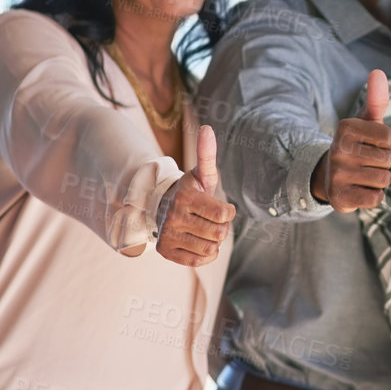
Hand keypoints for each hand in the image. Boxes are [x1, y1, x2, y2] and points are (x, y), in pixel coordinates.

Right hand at [156, 124, 235, 266]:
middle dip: (222, 227)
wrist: (162, 208)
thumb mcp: (200, 174)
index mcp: (185, 197)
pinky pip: (199, 261)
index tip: (220, 206)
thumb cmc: (190, 190)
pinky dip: (205, 254)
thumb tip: (207, 128)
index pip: (224, 215)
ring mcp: (168, 236)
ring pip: (211, 249)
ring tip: (203, 229)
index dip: (228, 212)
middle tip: (210, 219)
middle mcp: (173, 217)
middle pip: (219, 233)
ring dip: (214, 241)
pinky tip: (197, 241)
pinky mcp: (167, 252)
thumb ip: (207, 154)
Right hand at [312, 68, 390, 212]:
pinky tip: (360, 189)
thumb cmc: (358, 144)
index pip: (390, 137)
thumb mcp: (366, 122)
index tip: (373, 143)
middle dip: (383, 162)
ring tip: (363, 174)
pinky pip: (376, 198)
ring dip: (379, 179)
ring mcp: (338, 175)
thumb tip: (378, 72)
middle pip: (388, 159)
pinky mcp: (340, 198)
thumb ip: (376, 100)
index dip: (388, 143)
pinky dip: (373, 196)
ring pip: (384, 179)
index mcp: (346, 127)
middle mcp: (338, 150)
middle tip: (366, 161)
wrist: (330, 176)